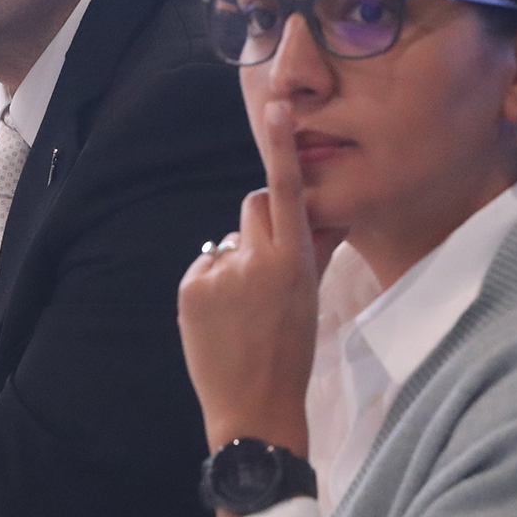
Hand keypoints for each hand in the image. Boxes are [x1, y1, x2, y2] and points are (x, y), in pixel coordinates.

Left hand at [178, 99, 318, 464]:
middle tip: (267, 267)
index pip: (286, 192)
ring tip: (245, 308)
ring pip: (229, 241)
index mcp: (295, 261)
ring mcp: (219, 275)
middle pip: (253, 206)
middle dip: (261, 223)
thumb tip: (325, 214)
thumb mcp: (312, 297)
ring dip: (237, 260)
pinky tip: (223, 317)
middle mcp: (255, 260)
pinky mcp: (191, 289)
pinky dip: (213, 283)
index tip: (275, 109)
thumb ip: (316, 249)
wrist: (253, 408)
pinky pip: (205, 266)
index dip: (281, 148)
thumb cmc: (292, 352)